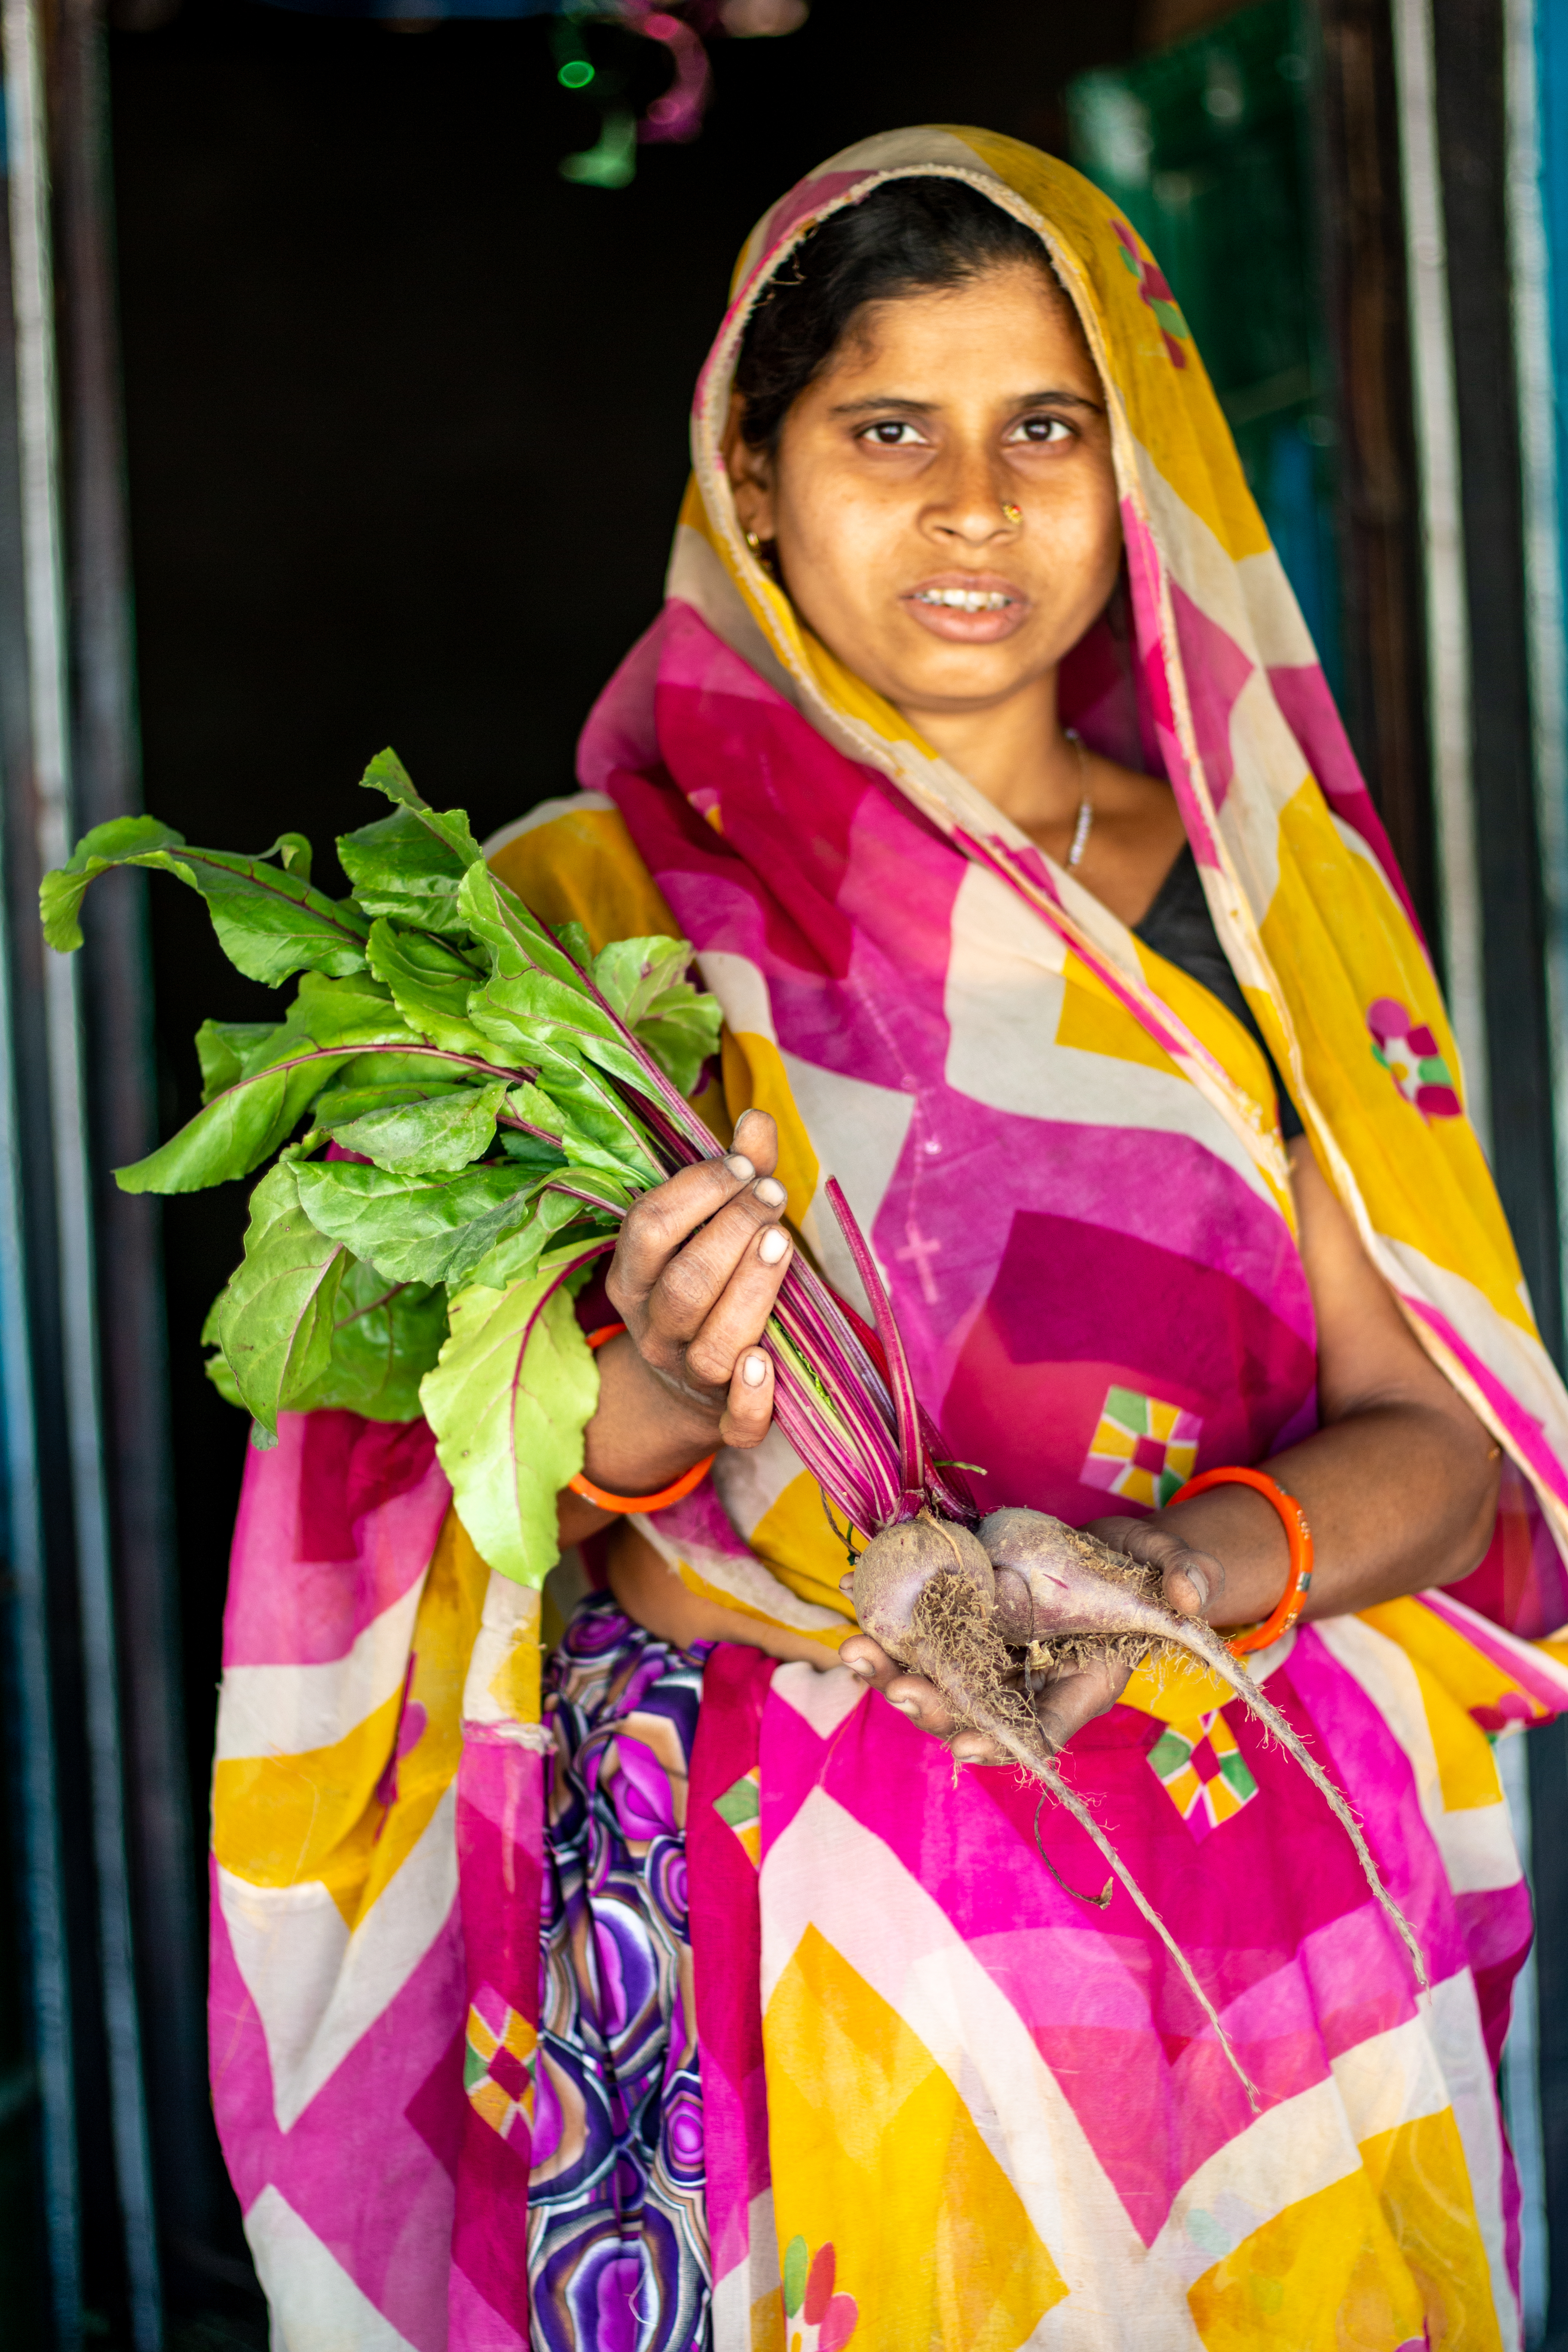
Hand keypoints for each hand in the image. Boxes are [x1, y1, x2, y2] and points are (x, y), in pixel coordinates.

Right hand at [601, 1107, 790, 1457]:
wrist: (687, 1386)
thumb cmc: (705, 1283)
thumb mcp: (708, 1228)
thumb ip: (736, 1175)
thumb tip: (757, 1117)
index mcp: (634, 1278)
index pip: (649, 1228)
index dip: (697, 1191)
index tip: (744, 1167)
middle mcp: (653, 1330)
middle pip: (683, 1285)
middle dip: (730, 1232)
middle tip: (772, 1196)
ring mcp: (687, 1377)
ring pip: (712, 1346)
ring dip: (749, 1291)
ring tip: (781, 1243)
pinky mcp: (727, 1420)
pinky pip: (737, 1421)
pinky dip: (753, 1397)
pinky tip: (769, 1360)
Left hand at [835, 1511, 1224, 1761]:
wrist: (1113, 1558)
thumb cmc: (1146, 1575)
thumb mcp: (1171, 1569)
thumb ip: (1184, 1576)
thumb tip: (1189, 1592)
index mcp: (1077, 1687)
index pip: (1040, 1729)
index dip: (1006, 1741)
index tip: (972, 1745)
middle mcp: (1025, 1681)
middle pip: (972, 1711)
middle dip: (933, 1706)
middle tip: (902, 1691)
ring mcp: (992, 1655)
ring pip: (936, 1679)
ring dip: (892, 1671)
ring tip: (854, 1653)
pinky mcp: (966, 1622)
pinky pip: (922, 1635)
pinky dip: (889, 1627)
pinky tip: (853, 1604)